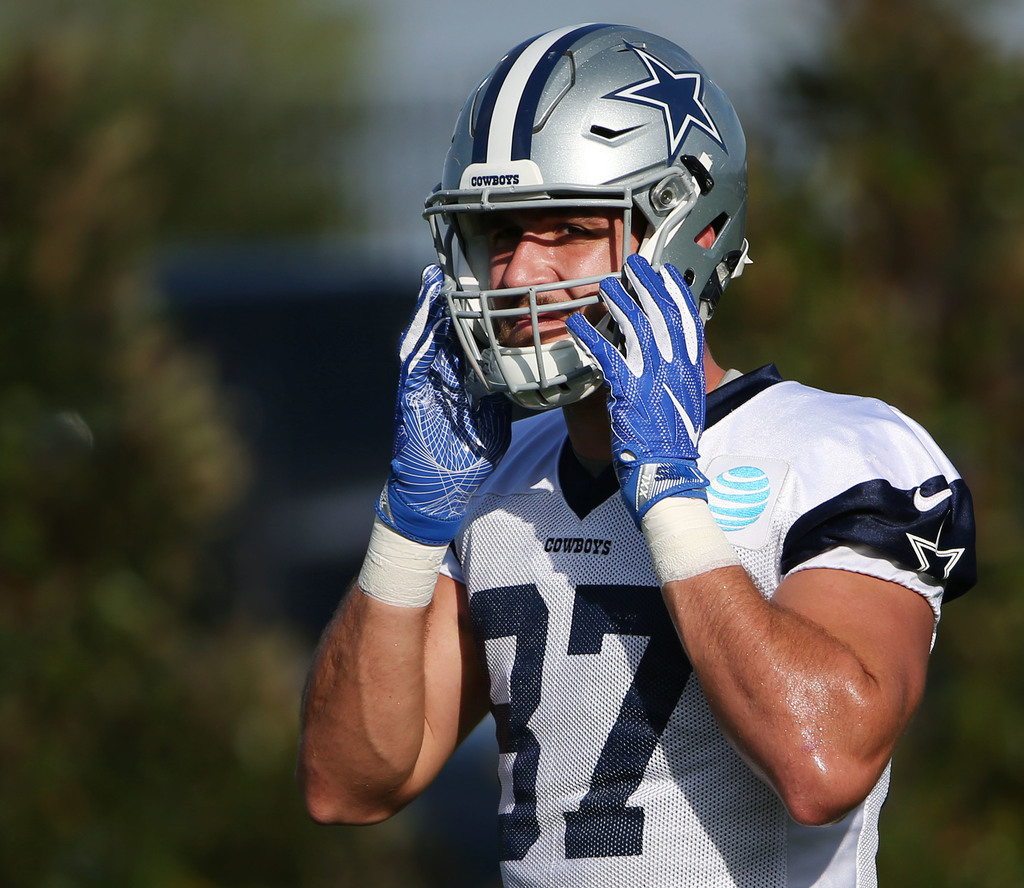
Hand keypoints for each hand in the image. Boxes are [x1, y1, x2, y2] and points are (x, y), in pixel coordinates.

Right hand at [378, 266, 511, 544]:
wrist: (437, 493)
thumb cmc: (464, 459)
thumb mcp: (491, 419)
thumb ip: (500, 395)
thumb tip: (523, 376)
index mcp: (456, 382)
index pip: (464, 339)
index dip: (470, 312)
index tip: (481, 285)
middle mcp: (436, 379)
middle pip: (440, 332)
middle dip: (445, 302)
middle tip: (452, 268)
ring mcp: (421, 388)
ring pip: (423, 341)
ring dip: (427, 313)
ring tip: (435, 282)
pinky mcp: (409, 401)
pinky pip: (414, 366)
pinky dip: (419, 342)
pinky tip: (424, 321)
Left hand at [566, 255, 707, 524]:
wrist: (666, 473)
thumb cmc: (672, 445)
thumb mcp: (685, 406)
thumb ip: (676, 379)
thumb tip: (667, 362)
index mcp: (691, 370)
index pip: (688, 321)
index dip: (676, 293)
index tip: (666, 272)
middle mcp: (676, 368)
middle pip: (663, 314)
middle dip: (648, 284)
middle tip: (633, 264)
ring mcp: (653, 377)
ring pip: (636, 328)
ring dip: (619, 302)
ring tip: (605, 284)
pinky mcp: (628, 391)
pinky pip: (607, 354)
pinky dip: (590, 335)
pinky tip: (576, 322)